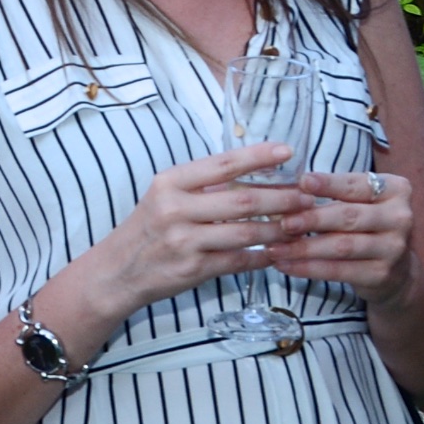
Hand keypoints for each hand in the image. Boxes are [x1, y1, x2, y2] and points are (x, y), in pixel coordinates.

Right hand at [77, 143, 309, 318]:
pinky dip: (262, 256)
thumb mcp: (165, 197)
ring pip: (245, 233)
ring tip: (301, 225)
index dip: (258, 157)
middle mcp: (175, 209)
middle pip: (242, 200)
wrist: (115, 272)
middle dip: (281, 198)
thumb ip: (203, 187)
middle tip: (307, 196)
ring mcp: (184, 241)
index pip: (222, 164)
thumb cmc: (147, 229)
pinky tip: (278, 252)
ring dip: (278, 230)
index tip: (287, 151)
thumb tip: (254, 175)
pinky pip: (238, 261)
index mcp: (170, 182)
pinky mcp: (192, 269)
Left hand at [269, 168, 420, 301]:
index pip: (357, 185)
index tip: (302, 182)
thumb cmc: (368, 227)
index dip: (329, 184)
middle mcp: (400, 217)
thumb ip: (335, 194)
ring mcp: (393, 248)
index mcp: (396, 190)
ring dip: (304, 248)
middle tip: (283, 222)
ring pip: (342, 246)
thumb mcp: (361, 203)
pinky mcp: (381, 274)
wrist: (397, 271)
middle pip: (349, 216)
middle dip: (313, 219)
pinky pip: (339, 271)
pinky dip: (309, 268)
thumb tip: (289, 190)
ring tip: (275, 248)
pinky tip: (287, 266)